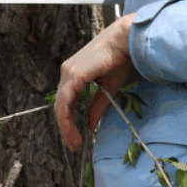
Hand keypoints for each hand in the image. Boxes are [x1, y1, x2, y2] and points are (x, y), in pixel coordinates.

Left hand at [54, 14, 135, 151]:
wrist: (125, 40)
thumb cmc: (120, 59)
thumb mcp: (108, 88)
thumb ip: (97, 105)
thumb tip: (90, 125)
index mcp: (74, 73)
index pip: (66, 101)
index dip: (68, 122)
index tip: (75, 140)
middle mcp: (67, 71)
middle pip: (60, 105)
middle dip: (65, 128)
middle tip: (73, 145)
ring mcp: (68, 72)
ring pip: (60, 105)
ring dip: (65, 127)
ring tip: (73, 143)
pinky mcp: (74, 74)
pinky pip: (65, 101)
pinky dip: (67, 118)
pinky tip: (73, 131)